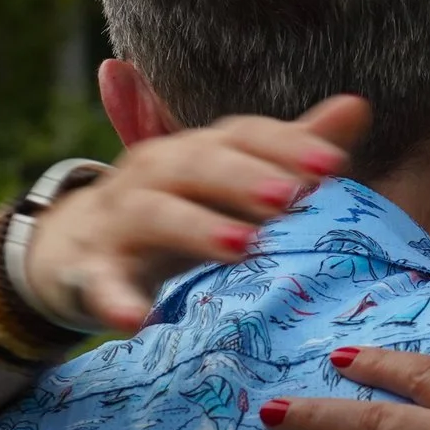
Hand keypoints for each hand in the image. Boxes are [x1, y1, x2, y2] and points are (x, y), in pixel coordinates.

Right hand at [20, 96, 369, 331]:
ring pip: (154, 215)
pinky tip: (137, 321)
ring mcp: (118, 221)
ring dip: (195, 227)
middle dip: (244, 178)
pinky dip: (117, 301)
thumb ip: (287, 151)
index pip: (240, 136)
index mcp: (193, 150)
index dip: (284, 146)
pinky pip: (102, 285)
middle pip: (197, 166)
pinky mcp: (90, 272)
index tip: (333, 164)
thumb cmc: (174, 211)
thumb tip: (357, 107)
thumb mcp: (228, 181)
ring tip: (241, 246)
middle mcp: (154, 174)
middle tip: (290, 198)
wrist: (72, 249)